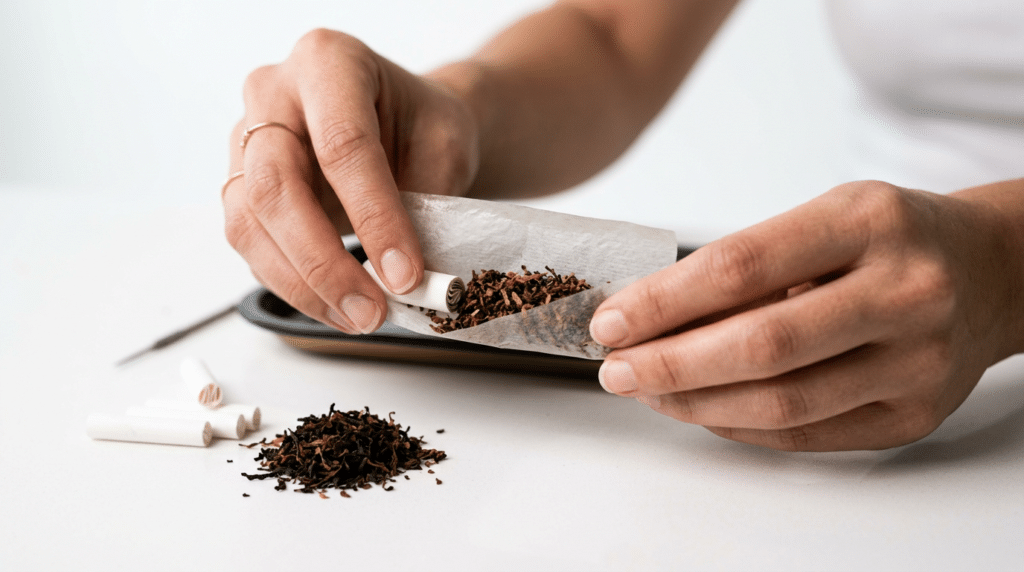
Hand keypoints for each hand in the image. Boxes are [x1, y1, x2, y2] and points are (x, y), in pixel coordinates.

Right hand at [223, 29, 478, 332]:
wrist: (404, 125)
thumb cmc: (422, 126)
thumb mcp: (445, 144)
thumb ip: (428, 201)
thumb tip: (407, 280)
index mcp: (328, 62)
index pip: (342, 144)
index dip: (374, 216)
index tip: (406, 274)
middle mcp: (272, 94)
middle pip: (276, 184)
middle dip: (324, 261)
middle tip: (372, 310)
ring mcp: (246, 141)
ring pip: (250, 223)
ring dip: (304, 285)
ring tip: (361, 318)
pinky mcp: (240, 188)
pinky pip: (251, 246)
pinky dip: (294, 287)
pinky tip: (337, 308)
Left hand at [590, 181, 1023, 450]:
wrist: (990, 271)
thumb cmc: (892, 238)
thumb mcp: (826, 218)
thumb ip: (748, 266)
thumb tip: (649, 317)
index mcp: (868, 222)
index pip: (742, 267)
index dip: (663, 302)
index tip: (611, 321)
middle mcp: (904, 291)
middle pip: (761, 345)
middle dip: (669, 364)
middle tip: (616, 369)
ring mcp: (917, 361)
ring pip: (781, 403)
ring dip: (696, 404)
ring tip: (649, 391)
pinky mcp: (913, 414)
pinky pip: (805, 435)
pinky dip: (738, 426)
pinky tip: (701, 409)